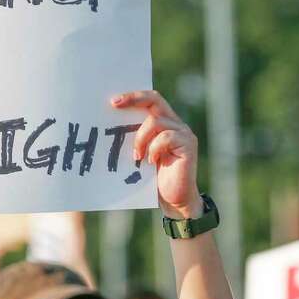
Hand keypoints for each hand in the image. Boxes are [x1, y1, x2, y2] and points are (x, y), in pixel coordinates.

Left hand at [111, 90, 202, 219]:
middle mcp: (176, 124)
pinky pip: (166, 137)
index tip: (113, 101)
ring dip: (141, 138)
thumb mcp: (140, 154)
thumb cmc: (154, 179)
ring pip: (156, 121)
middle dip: (133, 99)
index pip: (150, 100)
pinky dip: (153, 149)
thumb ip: (134, 139)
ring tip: (137, 156)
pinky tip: (151, 162)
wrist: (174, 200)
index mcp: (165, 123)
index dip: (133, 97)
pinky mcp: (189, 145)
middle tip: (115, 105)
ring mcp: (184, 133)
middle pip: (155, 100)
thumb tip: (110, 126)